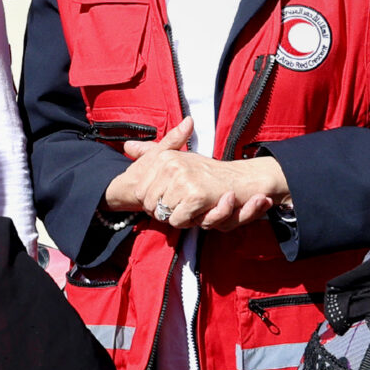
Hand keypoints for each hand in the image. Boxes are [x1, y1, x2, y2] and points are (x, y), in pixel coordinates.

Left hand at [101, 122, 287, 231]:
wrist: (243, 179)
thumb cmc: (209, 173)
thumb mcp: (178, 158)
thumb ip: (151, 153)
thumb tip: (127, 147)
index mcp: (164, 156)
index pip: (139, 192)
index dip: (153, 202)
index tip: (172, 197)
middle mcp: (171, 165)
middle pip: (149, 205)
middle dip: (165, 211)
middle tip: (185, 203)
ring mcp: (183, 179)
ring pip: (164, 215)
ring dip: (179, 217)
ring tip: (195, 205)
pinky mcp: (196, 195)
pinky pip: (178, 221)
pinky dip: (190, 222)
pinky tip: (202, 210)